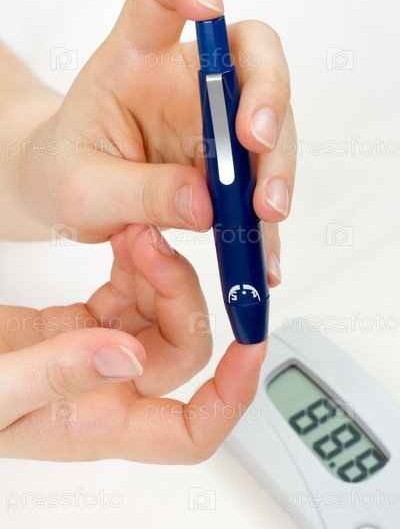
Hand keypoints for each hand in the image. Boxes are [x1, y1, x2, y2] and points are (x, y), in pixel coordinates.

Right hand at [0, 225, 265, 461]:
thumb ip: (56, 376)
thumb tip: (126, 359)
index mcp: (96, 423)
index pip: (190, 433)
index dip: (231, 397)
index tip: (250, 347)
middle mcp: (107, 391)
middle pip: (181, 350)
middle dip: (181, 295)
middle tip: (153, 244)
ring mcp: (96, 353)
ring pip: (160, 315)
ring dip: (160, 271)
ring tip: (135, 231)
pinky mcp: (80, 323)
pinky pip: (129, 293)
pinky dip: (136, 265)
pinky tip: (126, 241)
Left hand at [3, 0, 295, 284]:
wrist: (70, 195)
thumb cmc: (65, 173)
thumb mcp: (83, 189)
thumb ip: (139, 192)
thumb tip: (207, 206)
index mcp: (134, 61)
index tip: (208, 4)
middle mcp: (185, 82)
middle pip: (250, 59)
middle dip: (265, 98)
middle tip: (256, 146)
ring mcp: (214, 122)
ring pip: (271, 123)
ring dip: (275, 167)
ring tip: (263, 216)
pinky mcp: (229, 163)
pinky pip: (261, 181)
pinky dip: (266, 218)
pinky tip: (264, 252)